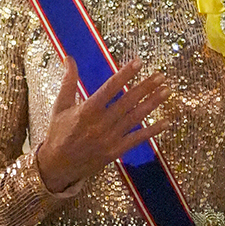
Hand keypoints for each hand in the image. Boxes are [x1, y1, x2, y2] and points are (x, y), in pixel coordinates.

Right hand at [37, 56, 170, 192]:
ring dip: (152, 103)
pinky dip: (152, 131)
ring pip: (135, 118)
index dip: (125, 74)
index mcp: (87, 110)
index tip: (138, 62)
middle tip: (161, 75)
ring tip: (167, 91)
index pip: (110, 88)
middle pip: (127, 101)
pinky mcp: (115, 151)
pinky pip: (137, 139)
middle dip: (146, 87)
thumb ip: (68, 82)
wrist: (57, 166)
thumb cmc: (58, 134)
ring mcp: (109, 138)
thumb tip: (69, 58)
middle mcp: (100, 124)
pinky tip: (165, 122)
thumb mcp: (60, 106)